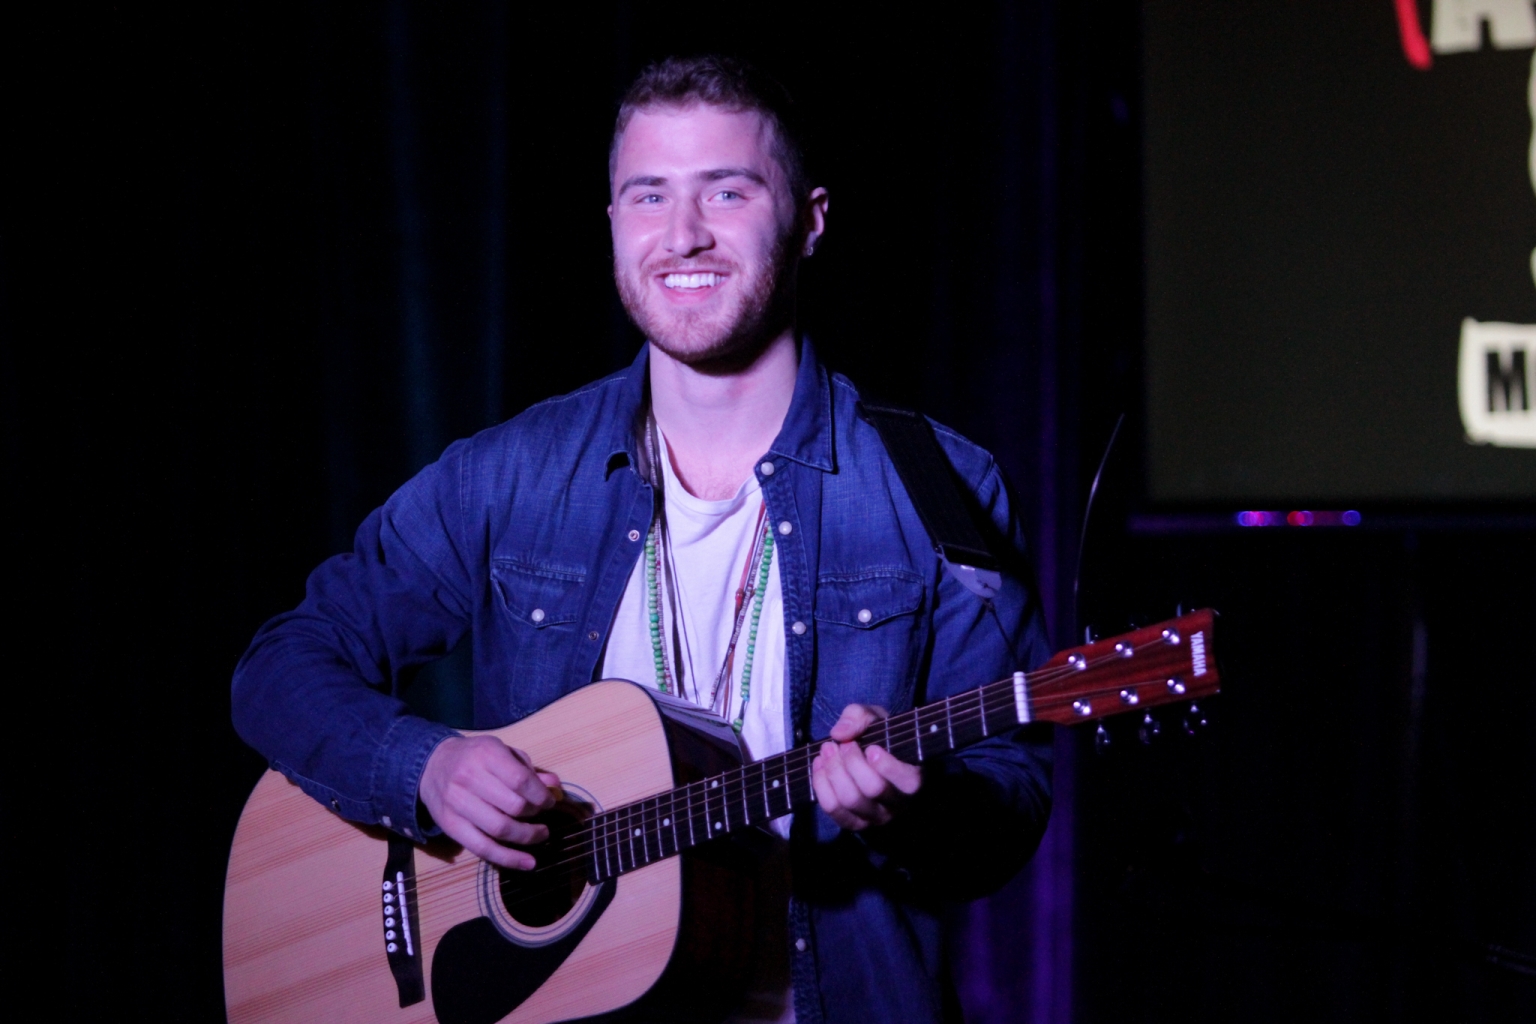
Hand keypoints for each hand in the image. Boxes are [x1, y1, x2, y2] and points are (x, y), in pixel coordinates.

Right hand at [418, 735, 560, 869]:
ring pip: (499, 829)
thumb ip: (528, 769)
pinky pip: (482, 848)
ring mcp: (457, 804)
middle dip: (534, 814)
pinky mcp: (450, 826)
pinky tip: (528, 862)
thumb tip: (554, 786)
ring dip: (526, 836)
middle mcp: (468, 778)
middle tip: (541, 815)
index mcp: (486, 754)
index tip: (550, 802)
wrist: (431, 766)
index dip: (541, 795)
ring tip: (541, 834)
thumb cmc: (475, 758)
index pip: (520, 780)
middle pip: (512, 806)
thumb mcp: (502, 752)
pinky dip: (508, 858)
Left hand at [811, 704, 921, 830]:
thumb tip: (840, 733)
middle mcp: (898, 804)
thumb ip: (859, 717)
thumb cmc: (878, 735)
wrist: (867, 753)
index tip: (871, 748)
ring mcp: (875, 817)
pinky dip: (821, 784)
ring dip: (834, 770)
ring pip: (850, 800)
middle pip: (873, 789)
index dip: (887, 765)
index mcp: (914, 778)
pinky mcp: (853, 822)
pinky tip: (819, 764)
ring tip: (827, 750)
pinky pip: (832, 808)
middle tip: (843, 744)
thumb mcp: (874, 717)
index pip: (908, 781)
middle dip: (852, 761)